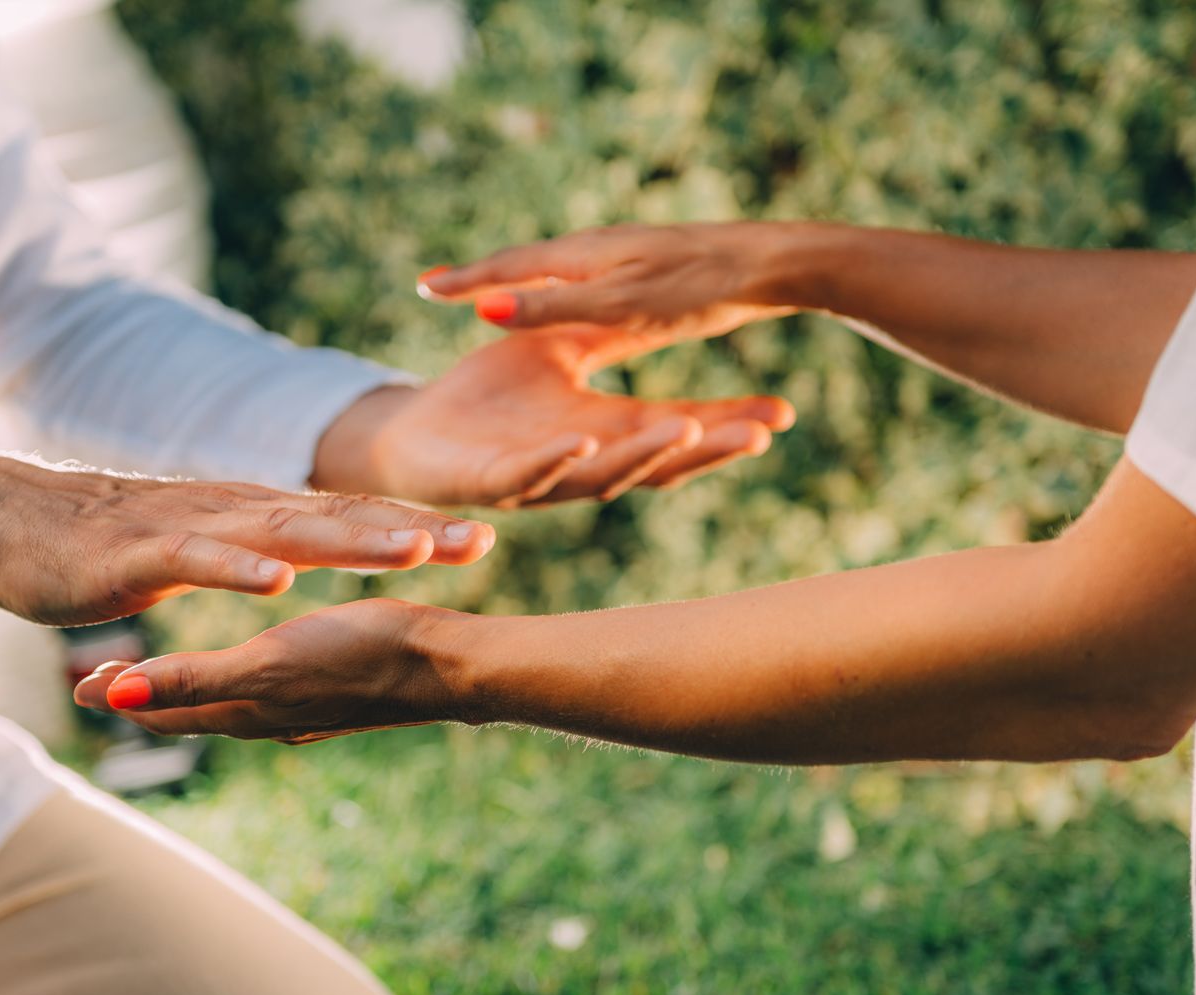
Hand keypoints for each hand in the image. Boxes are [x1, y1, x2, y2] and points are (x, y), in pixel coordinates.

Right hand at [0, 454, 491, 625]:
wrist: (4, 523)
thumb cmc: (105, 544)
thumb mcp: (199, 550)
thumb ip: (252, 550)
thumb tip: (303, 562)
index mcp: (251, 516)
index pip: (348, 520)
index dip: (415, 529)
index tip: (484, 540)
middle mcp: (232, 511)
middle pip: (337, 519)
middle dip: (412, 532)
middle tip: (482, 541)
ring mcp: (188, 528)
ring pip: (282, 532)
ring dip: (348, 541)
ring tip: (412, 549)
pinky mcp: (139, 553)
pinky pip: (196, 558)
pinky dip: (238, 566)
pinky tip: (278, 580)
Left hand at [72, 598, 464, 740]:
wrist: (450, 665)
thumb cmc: (361, 655)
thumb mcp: (268, 663)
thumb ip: (192, 679)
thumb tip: (115, 699)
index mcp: (244, 707)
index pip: (162, 707)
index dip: (118, 695)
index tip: (78, 683)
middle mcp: (268, 713)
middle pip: (189, 707)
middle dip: (145, 695)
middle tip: (101, 678)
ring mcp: (303, 703)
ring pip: (228, 697)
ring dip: (188, 688)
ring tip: (165, 673)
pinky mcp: (333, 684)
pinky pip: (266, 683)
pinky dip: (236, 677)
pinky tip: (254, 665)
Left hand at [309, 326, 793, 507]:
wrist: (413, 435)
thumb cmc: (486, 396)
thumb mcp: (557, 349)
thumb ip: (603, 336)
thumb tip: (658, 310)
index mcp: (603, 433)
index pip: (679, 431)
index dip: (728, 424)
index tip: (783, 413)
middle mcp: (583, 464)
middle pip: (658, 460)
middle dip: (710, 446)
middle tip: (761, 432)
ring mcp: (540, 479)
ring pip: (602, 473)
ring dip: (645, 456)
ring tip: (685, 431)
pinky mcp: (490, 484)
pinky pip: (527, 475)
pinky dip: (555, 460)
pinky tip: (580, 440)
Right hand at [416, 222, 799, 346]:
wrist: (767, 265)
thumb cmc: (695, 289)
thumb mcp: (618, 308)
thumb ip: (552, 308)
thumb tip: (484, 306)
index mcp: (581, 258)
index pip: (507, 267)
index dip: (464, 280)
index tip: (424, 287)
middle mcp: (595, 251)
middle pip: (524, 261)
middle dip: (480, 276)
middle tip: (437, 285)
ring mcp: (622, 258)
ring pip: (553, 268)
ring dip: (515, 280)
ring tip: (487, 291)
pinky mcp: (646, 271)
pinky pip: (583, 280)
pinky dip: (554, 289)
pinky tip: (566, 297)